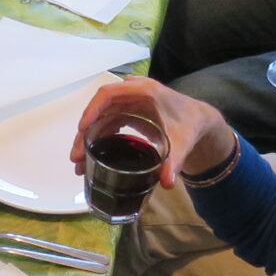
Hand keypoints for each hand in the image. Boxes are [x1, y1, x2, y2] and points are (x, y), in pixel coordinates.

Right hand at [69, 76, 233, 186]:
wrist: (199, 119)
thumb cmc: (190, 123)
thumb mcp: (183, 141)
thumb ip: (175, 161)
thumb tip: (166, 183)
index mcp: (144, 91)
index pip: (109, 94)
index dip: (92, 110)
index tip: (82, 130)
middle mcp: (132, 94)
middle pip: (100, 109)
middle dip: (85, 132)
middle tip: (76, 157)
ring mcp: (128, 103)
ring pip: (101, 117)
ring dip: (89, 137)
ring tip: (79, 162)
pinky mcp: (128, 112)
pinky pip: (107, 122)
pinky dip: (98, 137)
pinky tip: (92, 155)